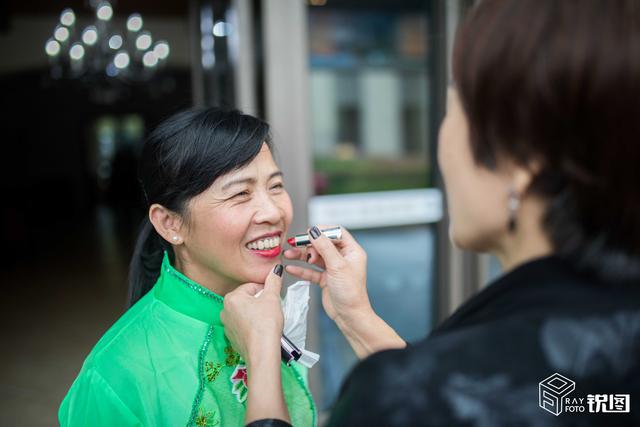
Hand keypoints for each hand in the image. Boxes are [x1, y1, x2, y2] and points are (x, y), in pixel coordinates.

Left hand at [222, 265, 290, 423]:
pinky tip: (260, 331)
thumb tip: (276, 269)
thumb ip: (273, 281)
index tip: (273, 300)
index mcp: (232, 297)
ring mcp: (227, 325)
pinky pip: (243, 326)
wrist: (262, 352)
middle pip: (247, 299)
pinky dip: (251, 326)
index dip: (265, 292)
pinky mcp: (231, 338)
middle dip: (259, 303)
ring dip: (255, 314)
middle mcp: (225, 310)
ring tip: (266, 322)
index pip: (252, 287)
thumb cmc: (266, 324)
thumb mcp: (272, 298)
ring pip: (245, 313)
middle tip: (270, 311)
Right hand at [284, 225, 370, 323]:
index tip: (308, 232)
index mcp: (352, 251)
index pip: (337, 232)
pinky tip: (290, 268)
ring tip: (288, 254)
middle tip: (295, 244)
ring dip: (301, 255)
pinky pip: (311, 271)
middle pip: (323, 244)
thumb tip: (314, 231)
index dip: (322, 231)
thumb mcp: (337, 265)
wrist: (350, 316)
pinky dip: (301, 269)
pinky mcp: (325, 279)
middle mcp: (343, 258)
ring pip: (315, 257)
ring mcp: (333, 268)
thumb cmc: (350, 292)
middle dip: (308, 244)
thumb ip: (324, 247)